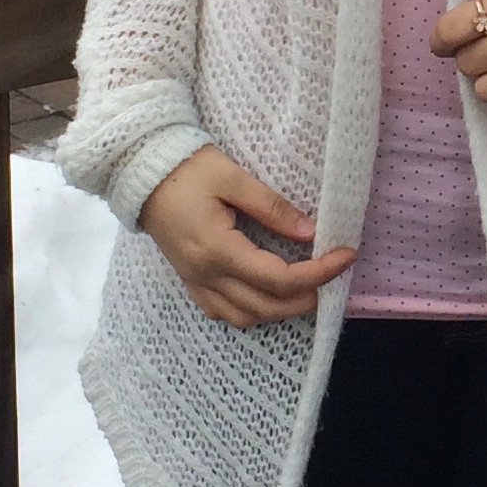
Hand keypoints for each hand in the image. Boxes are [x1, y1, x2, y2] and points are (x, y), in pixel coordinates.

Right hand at [139, 147, 355, 328]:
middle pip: (266, 307)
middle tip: (331, 276)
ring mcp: (195, 282)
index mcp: (218, 250)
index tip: (347, 255)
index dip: (319, 273)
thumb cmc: (186, 169)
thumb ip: (272, 207)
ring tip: (305, 288)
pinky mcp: (189, 280)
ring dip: (280, 310)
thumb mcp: (233, 177)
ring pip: (245, 317)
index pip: (280, 278)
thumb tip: (310, 232)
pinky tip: (266, 294)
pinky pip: (223, 312)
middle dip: (306, 298)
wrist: (140, 173)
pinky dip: (252, 311)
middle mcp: (206, 275)